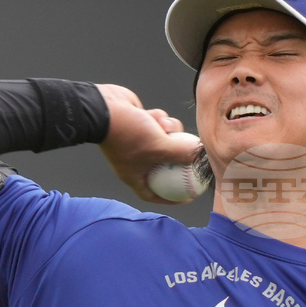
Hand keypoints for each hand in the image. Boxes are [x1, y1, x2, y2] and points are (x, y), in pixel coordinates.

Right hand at [95, 84, 198, 203]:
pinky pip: (158, 124)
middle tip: (194, 156)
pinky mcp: (139, 123)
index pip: (152, 195)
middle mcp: (134, 159)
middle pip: (163, 166)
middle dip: (177, 158)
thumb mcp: (159, 147)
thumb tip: (202, 156)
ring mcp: (136, 141)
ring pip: (165, 140)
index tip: (188, 196)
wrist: (103, 107)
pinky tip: (154, 114)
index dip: (171, 199)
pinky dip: (160, 119)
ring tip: (166, 126)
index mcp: (132, 174)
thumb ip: (183, 153)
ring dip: (170, 132)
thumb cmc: (127, 133)